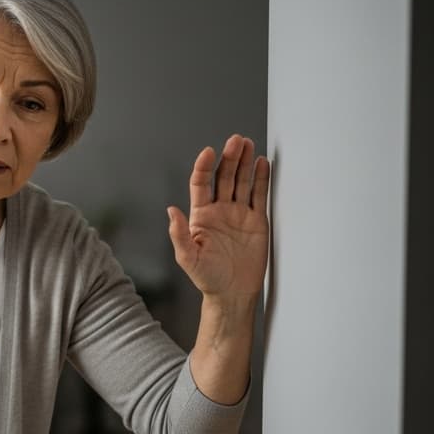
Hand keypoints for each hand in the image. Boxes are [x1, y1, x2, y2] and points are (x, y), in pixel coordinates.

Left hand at [168, 134, 269, 306]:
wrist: (232, 292)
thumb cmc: (207, 278)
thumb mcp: (188, 258)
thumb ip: (179, 235)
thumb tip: (170, 211)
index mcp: (200, 215)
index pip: (201, 184)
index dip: (204, 167)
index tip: (209, 152)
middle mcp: (219, 210)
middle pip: (223, 177)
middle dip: (229, 158)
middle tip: (236, 141)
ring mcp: (239, 213)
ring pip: (241, 181)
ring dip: (244, 162)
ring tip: (248, 144)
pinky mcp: (257, 220)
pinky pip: (259, 195)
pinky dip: (261, 178)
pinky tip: (262, 163)